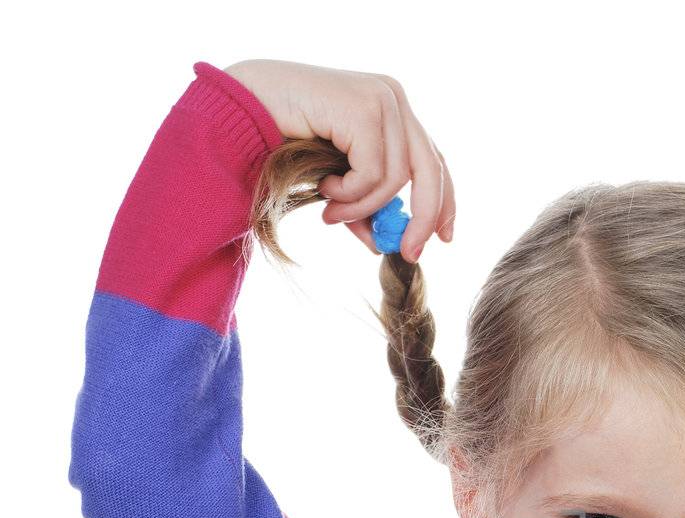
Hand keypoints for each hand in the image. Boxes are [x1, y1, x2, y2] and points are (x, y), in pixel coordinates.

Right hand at [223, 58, 455, 259]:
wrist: (240, 106)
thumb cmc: (282, 139)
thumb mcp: (334, 178)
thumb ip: (362, 204)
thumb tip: (383, 244)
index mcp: (391, 107)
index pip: (433, 160)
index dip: (443, 201)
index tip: (444, 237)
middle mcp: (393, 97)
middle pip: (430, 170)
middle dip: (422, 218)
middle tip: (408, 253)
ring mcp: (381, 99)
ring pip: (396, 178)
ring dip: (362, 207)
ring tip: (331, 213)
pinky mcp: (364, 108)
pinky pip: (372, 173)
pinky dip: (349, 193)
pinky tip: (324, 187)